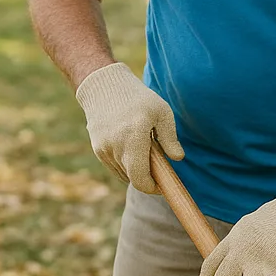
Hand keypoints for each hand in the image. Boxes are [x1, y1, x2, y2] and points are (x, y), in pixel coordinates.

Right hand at [75, 62, 183, 194]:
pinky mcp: (98, 149)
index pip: (140, 178)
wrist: (103, 87)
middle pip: (133, 178)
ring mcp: (104, 149)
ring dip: (135, 170)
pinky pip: (114, 166)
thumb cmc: (137, 98)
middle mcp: (116, 146)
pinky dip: (125, 164)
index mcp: (134, 137)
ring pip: (123, 173)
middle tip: (158, 168)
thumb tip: (178, 158)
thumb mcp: (161, 112)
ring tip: (143, 151)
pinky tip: (131, 148)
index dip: (152, 188)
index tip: (162, 186)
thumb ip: (170, 137)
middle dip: (146, 178)